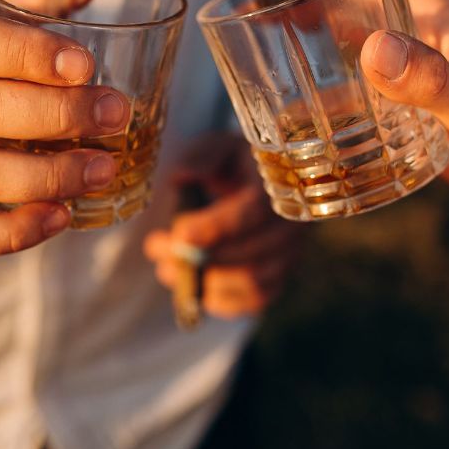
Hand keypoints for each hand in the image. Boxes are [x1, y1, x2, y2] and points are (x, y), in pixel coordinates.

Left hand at [145, 132, 302, 318]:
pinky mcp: (281, 276)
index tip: (179, 234)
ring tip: (166, 270)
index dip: (216, 227)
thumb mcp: (218, 146)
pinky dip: (222, 302)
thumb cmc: (235, 162)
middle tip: (156, 249)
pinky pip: (256, 300)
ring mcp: (290, 254)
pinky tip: (192, 291)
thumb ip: (202, 157)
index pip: (253, 212)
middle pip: (250, 253)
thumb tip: (182, 179)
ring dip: (205, 283)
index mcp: (279, 185)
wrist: (264, 179)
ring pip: (253, 282)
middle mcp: (292, 224)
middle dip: (199, 257)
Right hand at [247, 0, 448, 261]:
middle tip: (240, 20)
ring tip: (253, 86)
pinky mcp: (416, 132)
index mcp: (435, 21)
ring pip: (344, 73)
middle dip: (293, 15)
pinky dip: (327, 125)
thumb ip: (430, 80)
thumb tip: (369, 50)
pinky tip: (297, 141)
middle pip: (342, 19)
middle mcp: (420, 49)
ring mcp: (416, 91)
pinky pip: (359, 120)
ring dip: (303, 76)